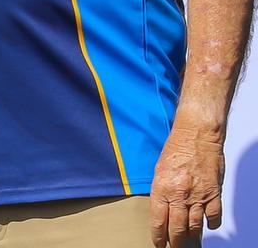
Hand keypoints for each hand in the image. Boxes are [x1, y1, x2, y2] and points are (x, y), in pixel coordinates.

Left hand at [150, 124, 224, 247]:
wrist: (197, 134)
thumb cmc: (177, 148)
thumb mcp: (159, 170)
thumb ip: (161, 190)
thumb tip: (163, 208)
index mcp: (162, 188)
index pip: (158, 220)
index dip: (158, 236)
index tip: (158, 244)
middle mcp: (179, 194)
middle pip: (177, 228)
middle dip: (175, 243)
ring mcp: (198, 195)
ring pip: (195, 226)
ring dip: (192, 238)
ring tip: (189, 245)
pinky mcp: (214, 193)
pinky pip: (213, 216)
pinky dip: (211, 224)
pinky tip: (208, 227)